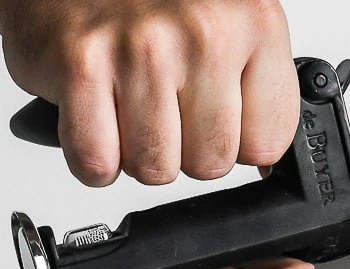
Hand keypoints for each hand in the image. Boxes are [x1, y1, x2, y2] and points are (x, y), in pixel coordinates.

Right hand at [0, 0, 298, 185]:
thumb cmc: (145, 1)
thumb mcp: (227, 26)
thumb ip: (257, 90)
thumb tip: (267, 167)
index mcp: (253, 21)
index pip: (268, 145)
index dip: (236, 143)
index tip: (214, 114)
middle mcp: (203, 30)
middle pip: (211, 164)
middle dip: (183, 150)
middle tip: (162, 102)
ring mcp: (143, 48)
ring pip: (155, 170)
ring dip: (136, 151)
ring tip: (127, 101)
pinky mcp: (82, 64)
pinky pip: (97, 164)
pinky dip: (91, 154)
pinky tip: (95, 112)